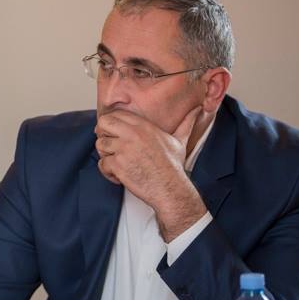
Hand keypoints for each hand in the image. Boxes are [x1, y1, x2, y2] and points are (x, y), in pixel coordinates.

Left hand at [96, 107, 206, 239]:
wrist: (170, 189)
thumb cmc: (173, 167)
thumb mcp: (180, 141)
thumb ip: (185, 123)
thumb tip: (198, 110)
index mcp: (144, 126)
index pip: (116, 114)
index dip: (111, 124)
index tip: (114, 134)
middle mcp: (133, 134)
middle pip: (102, 124)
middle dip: (103, 135)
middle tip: (110, 147)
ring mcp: (124, 149)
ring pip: (100, 145)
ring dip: (106, 156)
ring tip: (118, 164)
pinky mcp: (118, 164)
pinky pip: (101, 164)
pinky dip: (107, 172)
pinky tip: (119, 176)